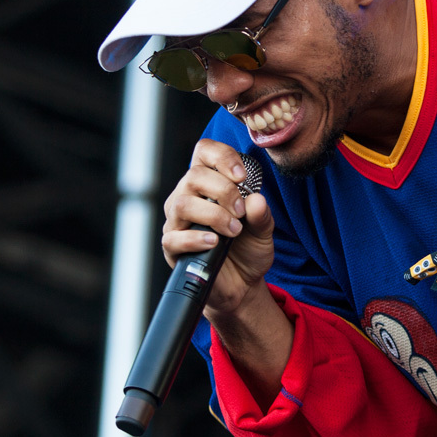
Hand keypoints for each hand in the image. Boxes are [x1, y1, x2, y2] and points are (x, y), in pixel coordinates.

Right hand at [162, 139, 275, 315]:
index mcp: (209, 184)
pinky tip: (214, 242)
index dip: (222, 156)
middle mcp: (188, 197)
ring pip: (182, 204)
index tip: (241, 176)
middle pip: (194, 176)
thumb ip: (262, 215)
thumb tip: (256, 200)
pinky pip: (174, 237)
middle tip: (241, 212)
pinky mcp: (172, 247)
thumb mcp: (264, 231)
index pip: (204, 152)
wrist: (242, 284)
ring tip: (233, 230)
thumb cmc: (248, 249)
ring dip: (213, 215)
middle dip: (224, 191)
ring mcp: (177, 222)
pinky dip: (196, 238)